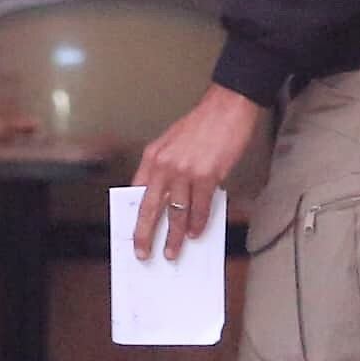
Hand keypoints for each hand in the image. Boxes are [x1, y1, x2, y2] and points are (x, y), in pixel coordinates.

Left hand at [131, 85, 270, 262]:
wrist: (227, 107)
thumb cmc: (202, 123)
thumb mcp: (172, 141)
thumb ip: (165, 167)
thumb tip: (165, 197)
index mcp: (153, 156)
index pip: (138, 192)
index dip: (135, 215)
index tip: (132, 232)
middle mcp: (165, 165)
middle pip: (150, 208)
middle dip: (145, 234)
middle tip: (143, 253)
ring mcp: (185, 172)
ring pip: (176, 213)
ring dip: (174, 236)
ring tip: (172, 251)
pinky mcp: (207, 176)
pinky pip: (200, 207)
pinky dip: (198, 223)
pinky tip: (195, 232)